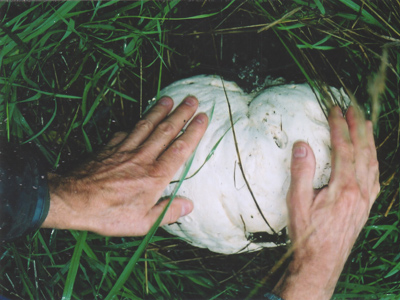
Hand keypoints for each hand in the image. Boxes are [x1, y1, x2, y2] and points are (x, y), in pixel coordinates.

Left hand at [42, 96, 207, 235]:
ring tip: (169, 99)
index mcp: (155, 176)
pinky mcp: (109, 147)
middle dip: (181, 113)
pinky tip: (139, 120)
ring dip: (160, 110)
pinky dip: (134, 124)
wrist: (73, 201)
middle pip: (166, 130)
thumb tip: (189, 206)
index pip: (180, 148)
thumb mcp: (143, 223)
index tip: (203, 117)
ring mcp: (125, 149)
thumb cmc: (109, 214)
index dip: (193, 132)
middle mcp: (143, 157)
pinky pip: (125, 132)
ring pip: (147, 125)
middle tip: (192, 99)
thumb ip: (167, 212)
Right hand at [273, 106, 379, 299]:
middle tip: (354, 107)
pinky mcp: (366, 207)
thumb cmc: (307, 233)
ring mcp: (366, 199)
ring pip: (372, 162)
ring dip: (369, 140)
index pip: (343, 148)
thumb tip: (302, 145)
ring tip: (366, 123)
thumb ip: (301, 172)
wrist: (321, 262)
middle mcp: (360, 190)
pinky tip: (371, 157)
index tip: (334, 109)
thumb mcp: (296, 202)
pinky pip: (375, 177)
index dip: (339, 126)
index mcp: (343, 187)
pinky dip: (373, 160)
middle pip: (362, 150)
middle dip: (358, 126)